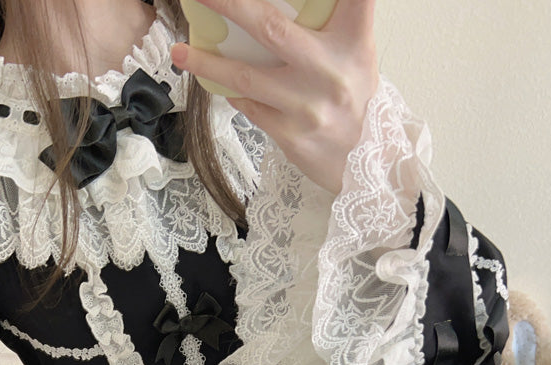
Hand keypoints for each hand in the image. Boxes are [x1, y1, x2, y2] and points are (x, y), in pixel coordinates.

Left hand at [171, 0, 379, 194]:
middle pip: (271, 28)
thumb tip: (288, 6)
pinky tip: (216, 81)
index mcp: (353, 43)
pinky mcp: (291, 135)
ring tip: (180, 52)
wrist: (370, 164)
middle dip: (231, 5)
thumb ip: (338, 23)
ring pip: (245, 76)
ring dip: (207, 63)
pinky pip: (249, 106)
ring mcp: (307, 106)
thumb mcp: (359, 55)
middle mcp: (329, 71)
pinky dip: (230, 91)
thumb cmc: (357, 100)